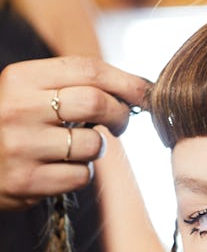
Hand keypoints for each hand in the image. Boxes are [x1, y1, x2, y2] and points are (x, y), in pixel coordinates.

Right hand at [0, 56, 147, 210]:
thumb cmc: (14, 124)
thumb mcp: (31, 92)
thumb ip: (75, 85)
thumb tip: (139, 90)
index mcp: (20, 78)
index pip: (89, 69)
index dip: (127, 82)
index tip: (147, 93)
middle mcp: (17, 109)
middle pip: (96, 102)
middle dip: (120, 114)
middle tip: (120, 123)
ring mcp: (20, 146)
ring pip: (93, 145)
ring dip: (96, 148)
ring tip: (76, 147)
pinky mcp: (26, 181)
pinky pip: (82, 176)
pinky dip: (82, 173)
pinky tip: (60, 168)